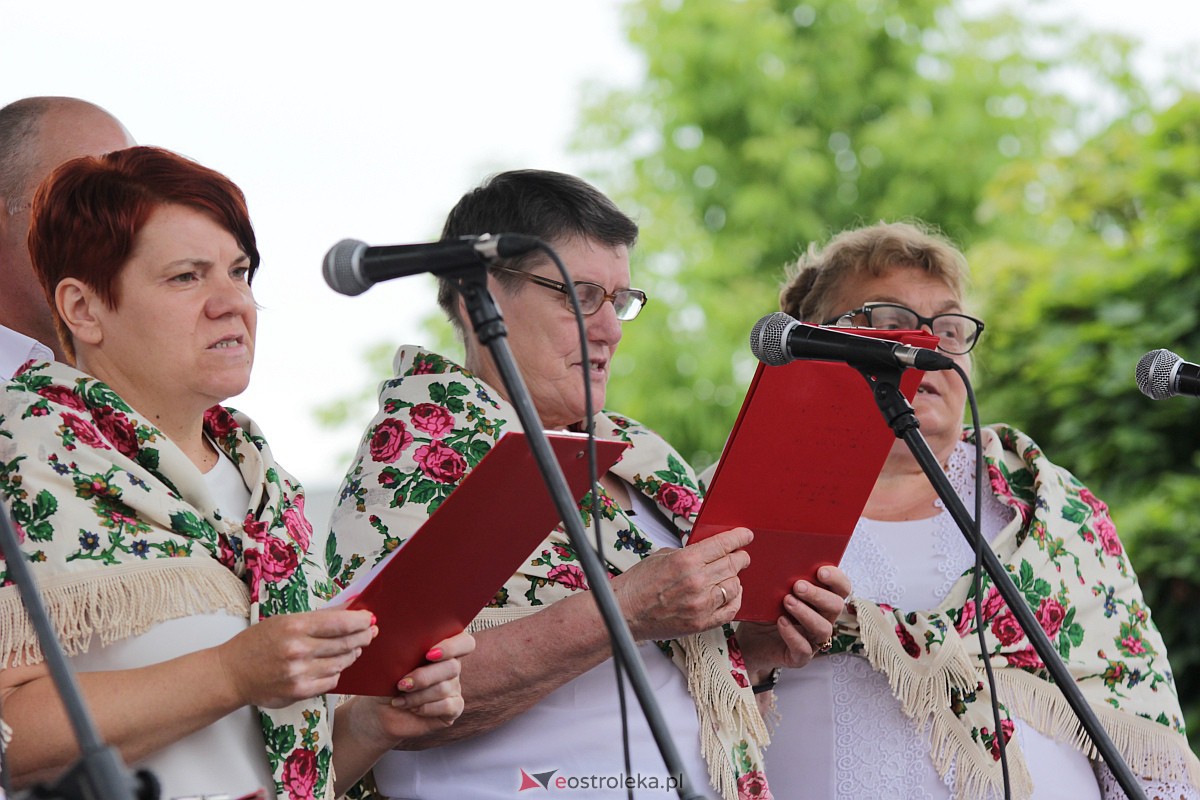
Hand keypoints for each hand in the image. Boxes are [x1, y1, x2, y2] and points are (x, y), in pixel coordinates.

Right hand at [217, 609, 376, 707]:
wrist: (231, 674)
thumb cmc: (256, 644)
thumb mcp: (284, 621)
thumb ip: (318, 617)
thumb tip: (348, 608)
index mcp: (294, 627)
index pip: (340, 622)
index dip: (360, 620)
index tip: (369, 618)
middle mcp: (298, 650)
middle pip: (345, 643)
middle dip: (363, 636)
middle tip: (370, 632)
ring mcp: (299, 673)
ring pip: (341, 663)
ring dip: (351, 654)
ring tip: (353, 647)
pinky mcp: (300, 692)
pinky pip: (331, 681)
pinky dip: (336, 672)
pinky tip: (334, 665)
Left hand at [358, 631, 474, 741]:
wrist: (380, 710)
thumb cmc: (386, 680)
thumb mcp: (391, 662)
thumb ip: (404, 649)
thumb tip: (403, 639)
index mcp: (442, 646)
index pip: (464, 642)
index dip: (452, 647)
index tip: (429, 654)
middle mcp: (451, 666)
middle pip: (452, 666)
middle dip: (424, 677)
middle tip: (402, 685)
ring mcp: (454, 687)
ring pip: (444, 688)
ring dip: (418, 696)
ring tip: (400, 700)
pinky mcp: (453, 708)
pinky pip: (448, 706)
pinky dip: (426, 708)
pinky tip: (412, 709)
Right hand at [611, 527, 752, 641]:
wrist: (625, 613)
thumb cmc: (639, 584)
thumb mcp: (662, 556)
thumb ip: (688, 553)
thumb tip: (709, 551)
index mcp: (685, 561)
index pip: (722, 544)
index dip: (738, 537)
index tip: (746, 535)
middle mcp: (696, 582)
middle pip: (732, 564)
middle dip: (740, 557)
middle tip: (742, 555)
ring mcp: (701, 604)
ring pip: (734, 586)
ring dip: (735, 578)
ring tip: (730, 575)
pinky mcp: (702, 623)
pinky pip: (730, 610)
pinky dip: (734, 599)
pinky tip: (731, 594)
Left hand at [739, 565, 851, 675]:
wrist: (747, 639)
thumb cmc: (764, 610)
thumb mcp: (772, 590)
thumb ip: (782, 575)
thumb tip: (779, 554)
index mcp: (821, 600)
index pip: (841, 588)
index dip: (836, 579)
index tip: (820, 571)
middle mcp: (822, 619)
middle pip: (836, 607)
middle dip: (818, 595)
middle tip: (798, 586)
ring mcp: (812, 640)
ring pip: (823, 628)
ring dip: (806, 613)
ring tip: (787, 601)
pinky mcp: (799, 657)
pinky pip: (804, 649)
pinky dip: (793, 634)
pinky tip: (781, 622)